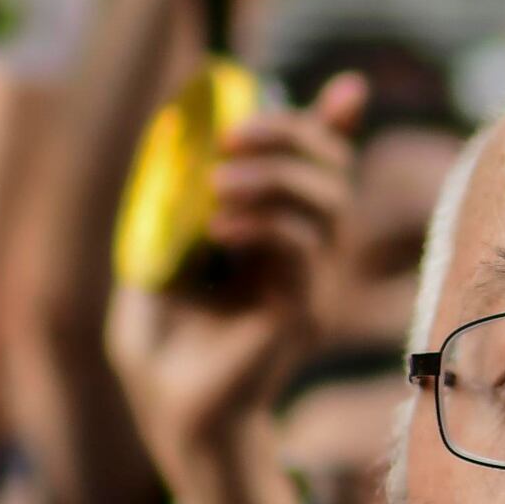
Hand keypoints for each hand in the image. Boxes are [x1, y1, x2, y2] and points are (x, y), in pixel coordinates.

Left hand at [107, 75, 359, 479]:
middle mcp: (304, 256)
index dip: (337, 125)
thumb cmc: (161, 345)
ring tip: (215, 186)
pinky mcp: (302, 312)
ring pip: (329, 203)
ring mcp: (310, 284)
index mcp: (275, 235)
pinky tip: (219, 230)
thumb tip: (181, 144)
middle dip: (291, 136)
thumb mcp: (158, 255)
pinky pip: (305, 249)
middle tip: (232, 139)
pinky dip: (265, 225)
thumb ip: (175, 203)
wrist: (168, 414)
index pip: (322, 168)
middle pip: (332, 171)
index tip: (346, 88)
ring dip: (274, 177)